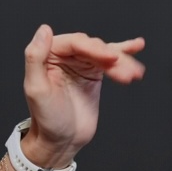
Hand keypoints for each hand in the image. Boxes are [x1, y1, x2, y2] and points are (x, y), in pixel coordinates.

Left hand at [20, 25, 145, 168]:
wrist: (61, 141)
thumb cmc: (46, 118)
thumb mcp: (36, 89)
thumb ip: (35, 58)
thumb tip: (44, 30)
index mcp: (48, 55)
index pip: (74, 43)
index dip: (94, 47)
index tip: (110, 57)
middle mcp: (65, 56)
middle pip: (93, 47)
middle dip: (111, 57)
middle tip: (125, 71)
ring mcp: (81, 64)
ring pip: (105, 54)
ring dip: (122, 62)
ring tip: (133, 74)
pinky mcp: (94, 75)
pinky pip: (110, 61)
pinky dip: (124, 54)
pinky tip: (136, 46)